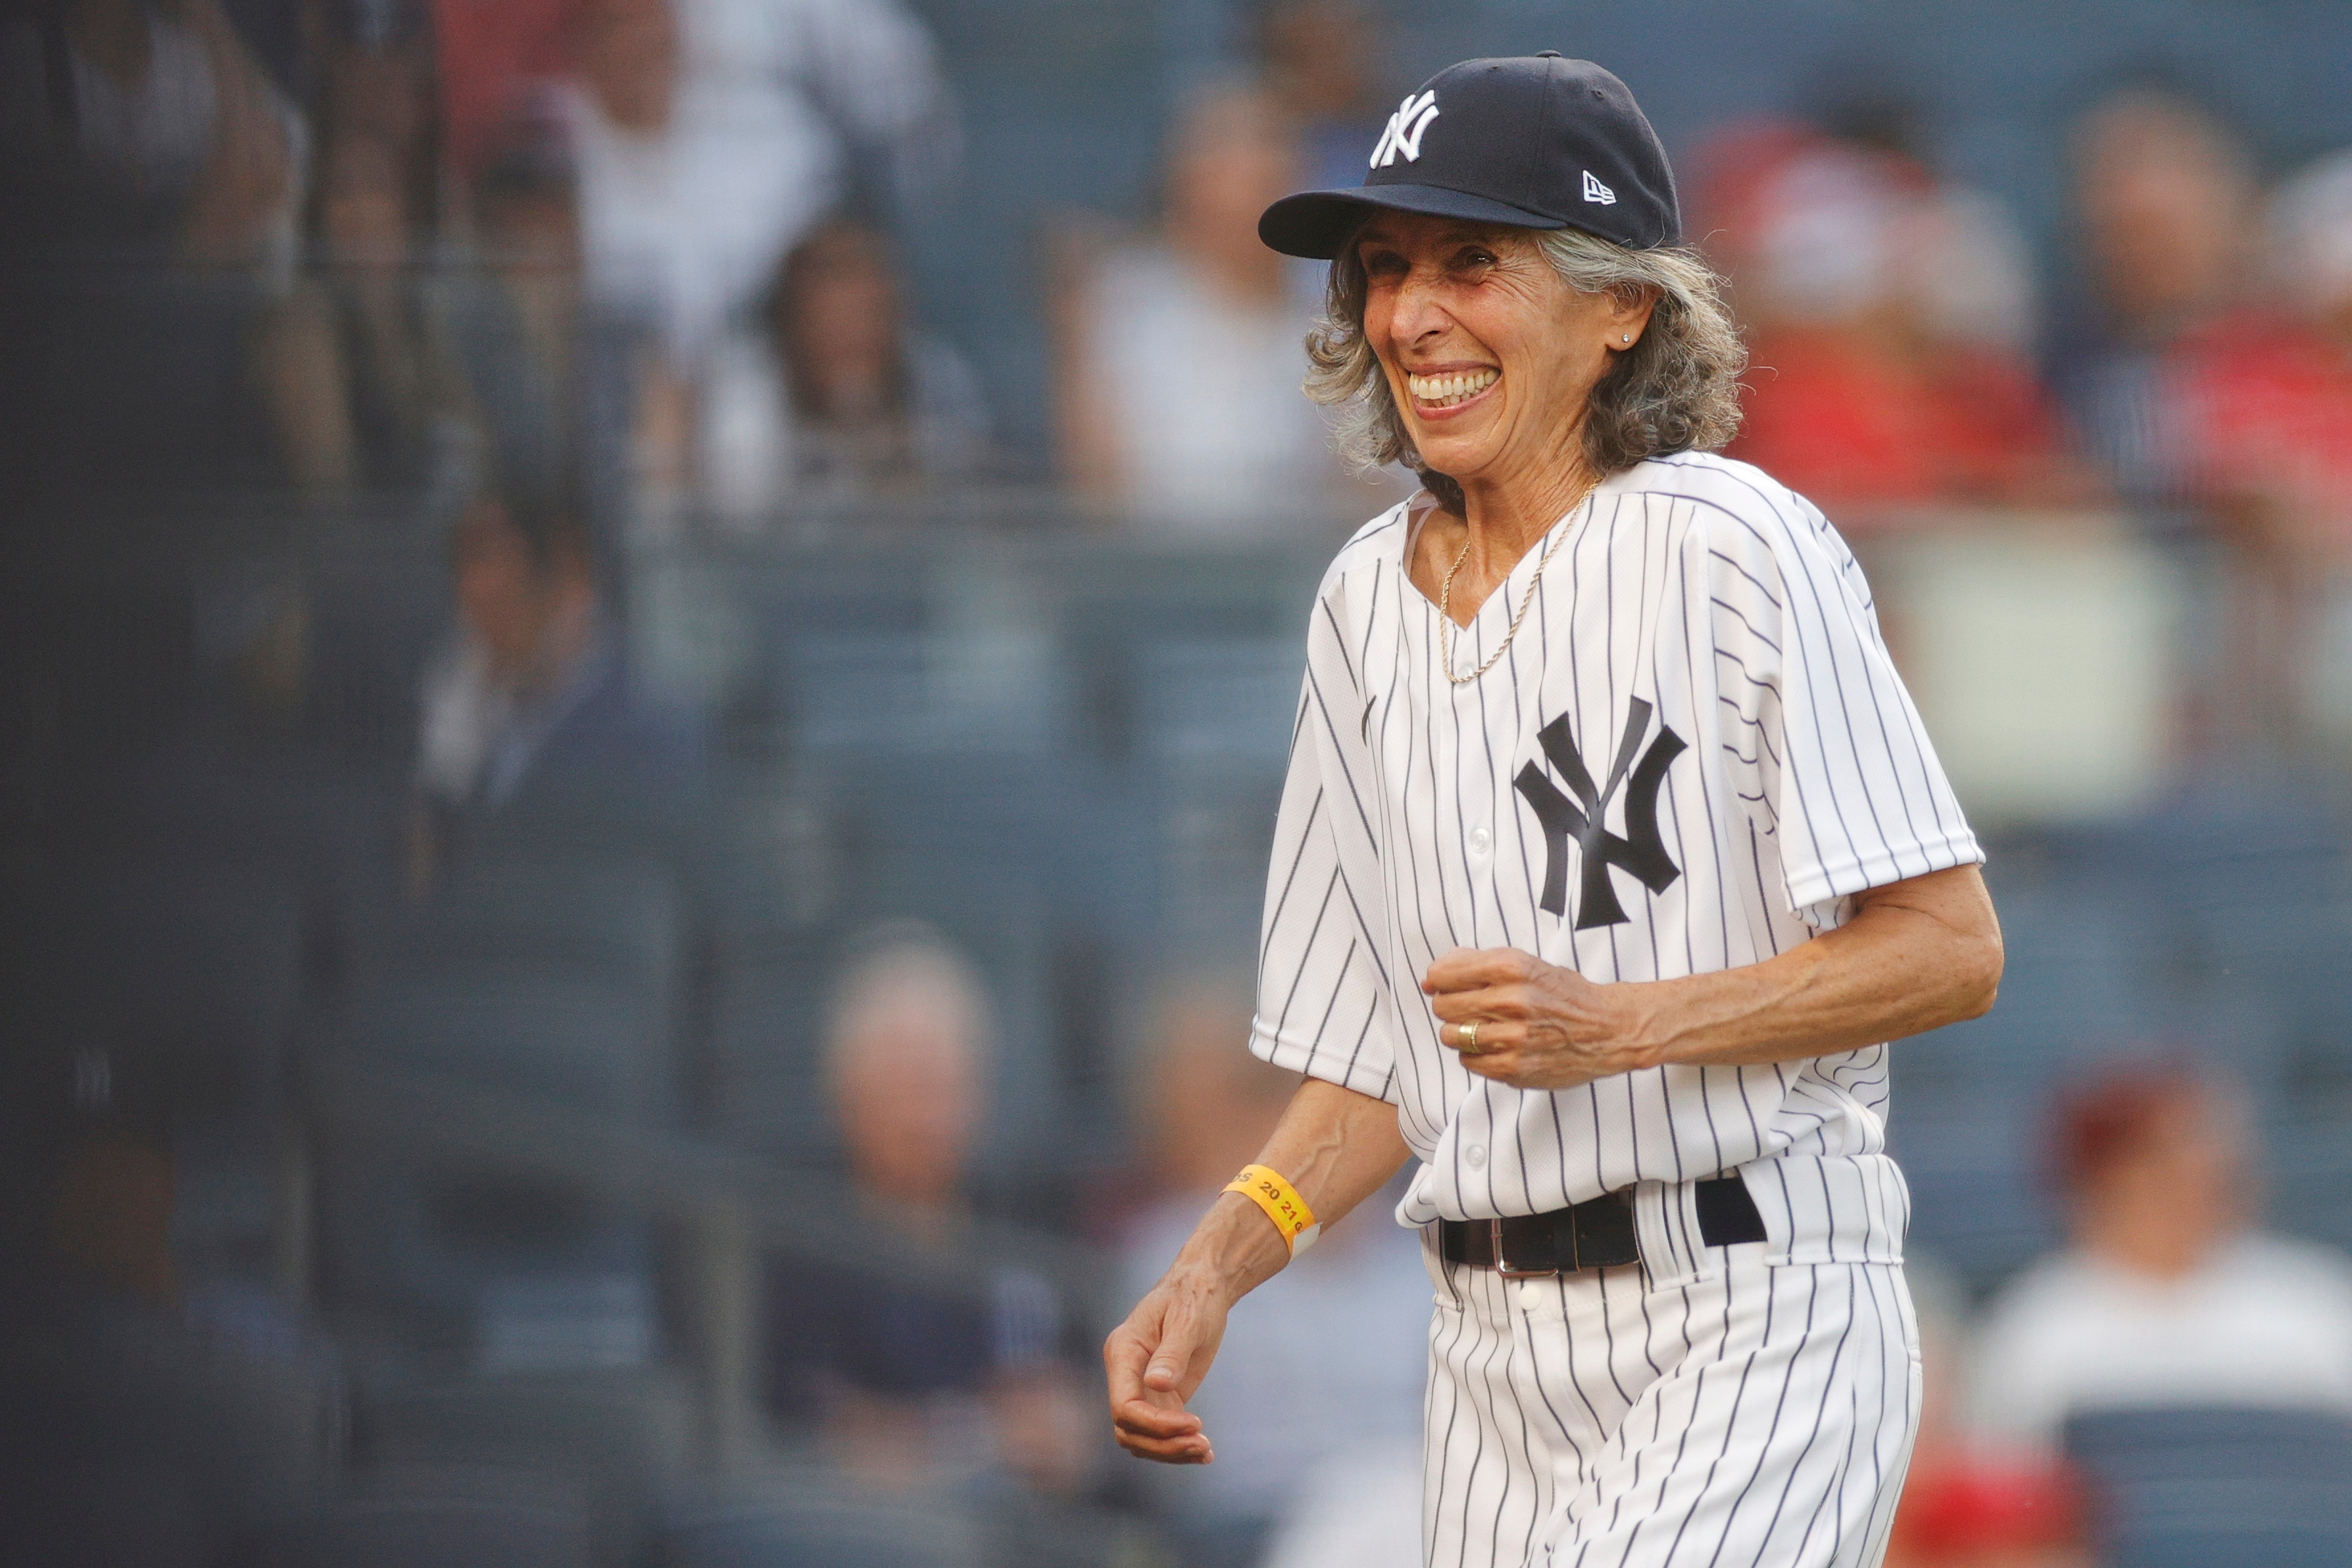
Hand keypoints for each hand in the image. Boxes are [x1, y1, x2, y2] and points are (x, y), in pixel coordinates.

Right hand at [1103, 1265, 1231, 1463]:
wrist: (1203, 1286)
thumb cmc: (1193, 1297)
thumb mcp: (1187, 1322)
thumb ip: (1172, 1353)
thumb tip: (1157, 1384)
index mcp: (1123, 1352)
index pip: (1124, 1406)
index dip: (1154, 1425)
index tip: (1194, 1424)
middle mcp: (1125, 1374)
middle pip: (1129, 1429)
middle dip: (1163, 1444)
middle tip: (1202, 1444)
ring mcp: (1141, 1387)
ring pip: (1141, 1437)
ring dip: (1170, 1450)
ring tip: (1206, 1451)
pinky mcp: (1160, 1396)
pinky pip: (1160, 1431)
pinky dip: (1179, 1445)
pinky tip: (1206, 1453)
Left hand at [1423, 946, 1652, 1088]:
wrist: (1607, 1029)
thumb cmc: (1563, 994)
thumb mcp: (1526, 963)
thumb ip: (1477, 963)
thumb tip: (1432, 975)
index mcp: (1511, 967)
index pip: (1443, 975)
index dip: (1438, 981)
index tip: (1442, 986)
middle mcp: (1512, 1000)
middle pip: (1444, 1006)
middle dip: (1448, 1006)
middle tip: (1467, 1008)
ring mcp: (1514, 1036)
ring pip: (1452, 1035)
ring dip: (1459, 1032)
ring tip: (1481, 1028)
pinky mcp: (1516, 1067)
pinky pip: (1469, 1062)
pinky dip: (1474, 1055)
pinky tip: (1493, 1047)